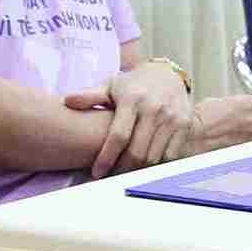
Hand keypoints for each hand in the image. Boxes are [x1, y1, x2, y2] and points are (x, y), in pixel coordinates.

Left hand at [64, 61, 195, 176]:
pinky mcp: (184, 125)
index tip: (97, 172)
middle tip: (110, 176)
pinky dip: (156, 165)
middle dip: (121, 169)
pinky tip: (144, 166)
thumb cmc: (133, 84)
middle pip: (137, 152)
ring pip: (154, 157)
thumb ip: (90, 96)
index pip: (118, 136)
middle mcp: (154, 108)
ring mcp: (172, 117)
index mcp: (133, 99)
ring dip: (138, 171)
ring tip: (124, 174)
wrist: (167, 74)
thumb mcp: (110, 86)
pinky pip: (170, 155)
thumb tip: (67, 101)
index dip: (107, 158)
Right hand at [182, 93, 251, 154]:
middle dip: (249, 125)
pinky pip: (245, 151)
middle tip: (230, 126)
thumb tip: (242, 111)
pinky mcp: (245, 155)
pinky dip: (236, 150)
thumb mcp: (220, 102)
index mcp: (251, 106)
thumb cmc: (198, 120)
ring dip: (242, 138)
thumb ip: (239, 106)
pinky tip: (222, 146)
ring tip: (222, 137)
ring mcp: (251, 141)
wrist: (188, 138)